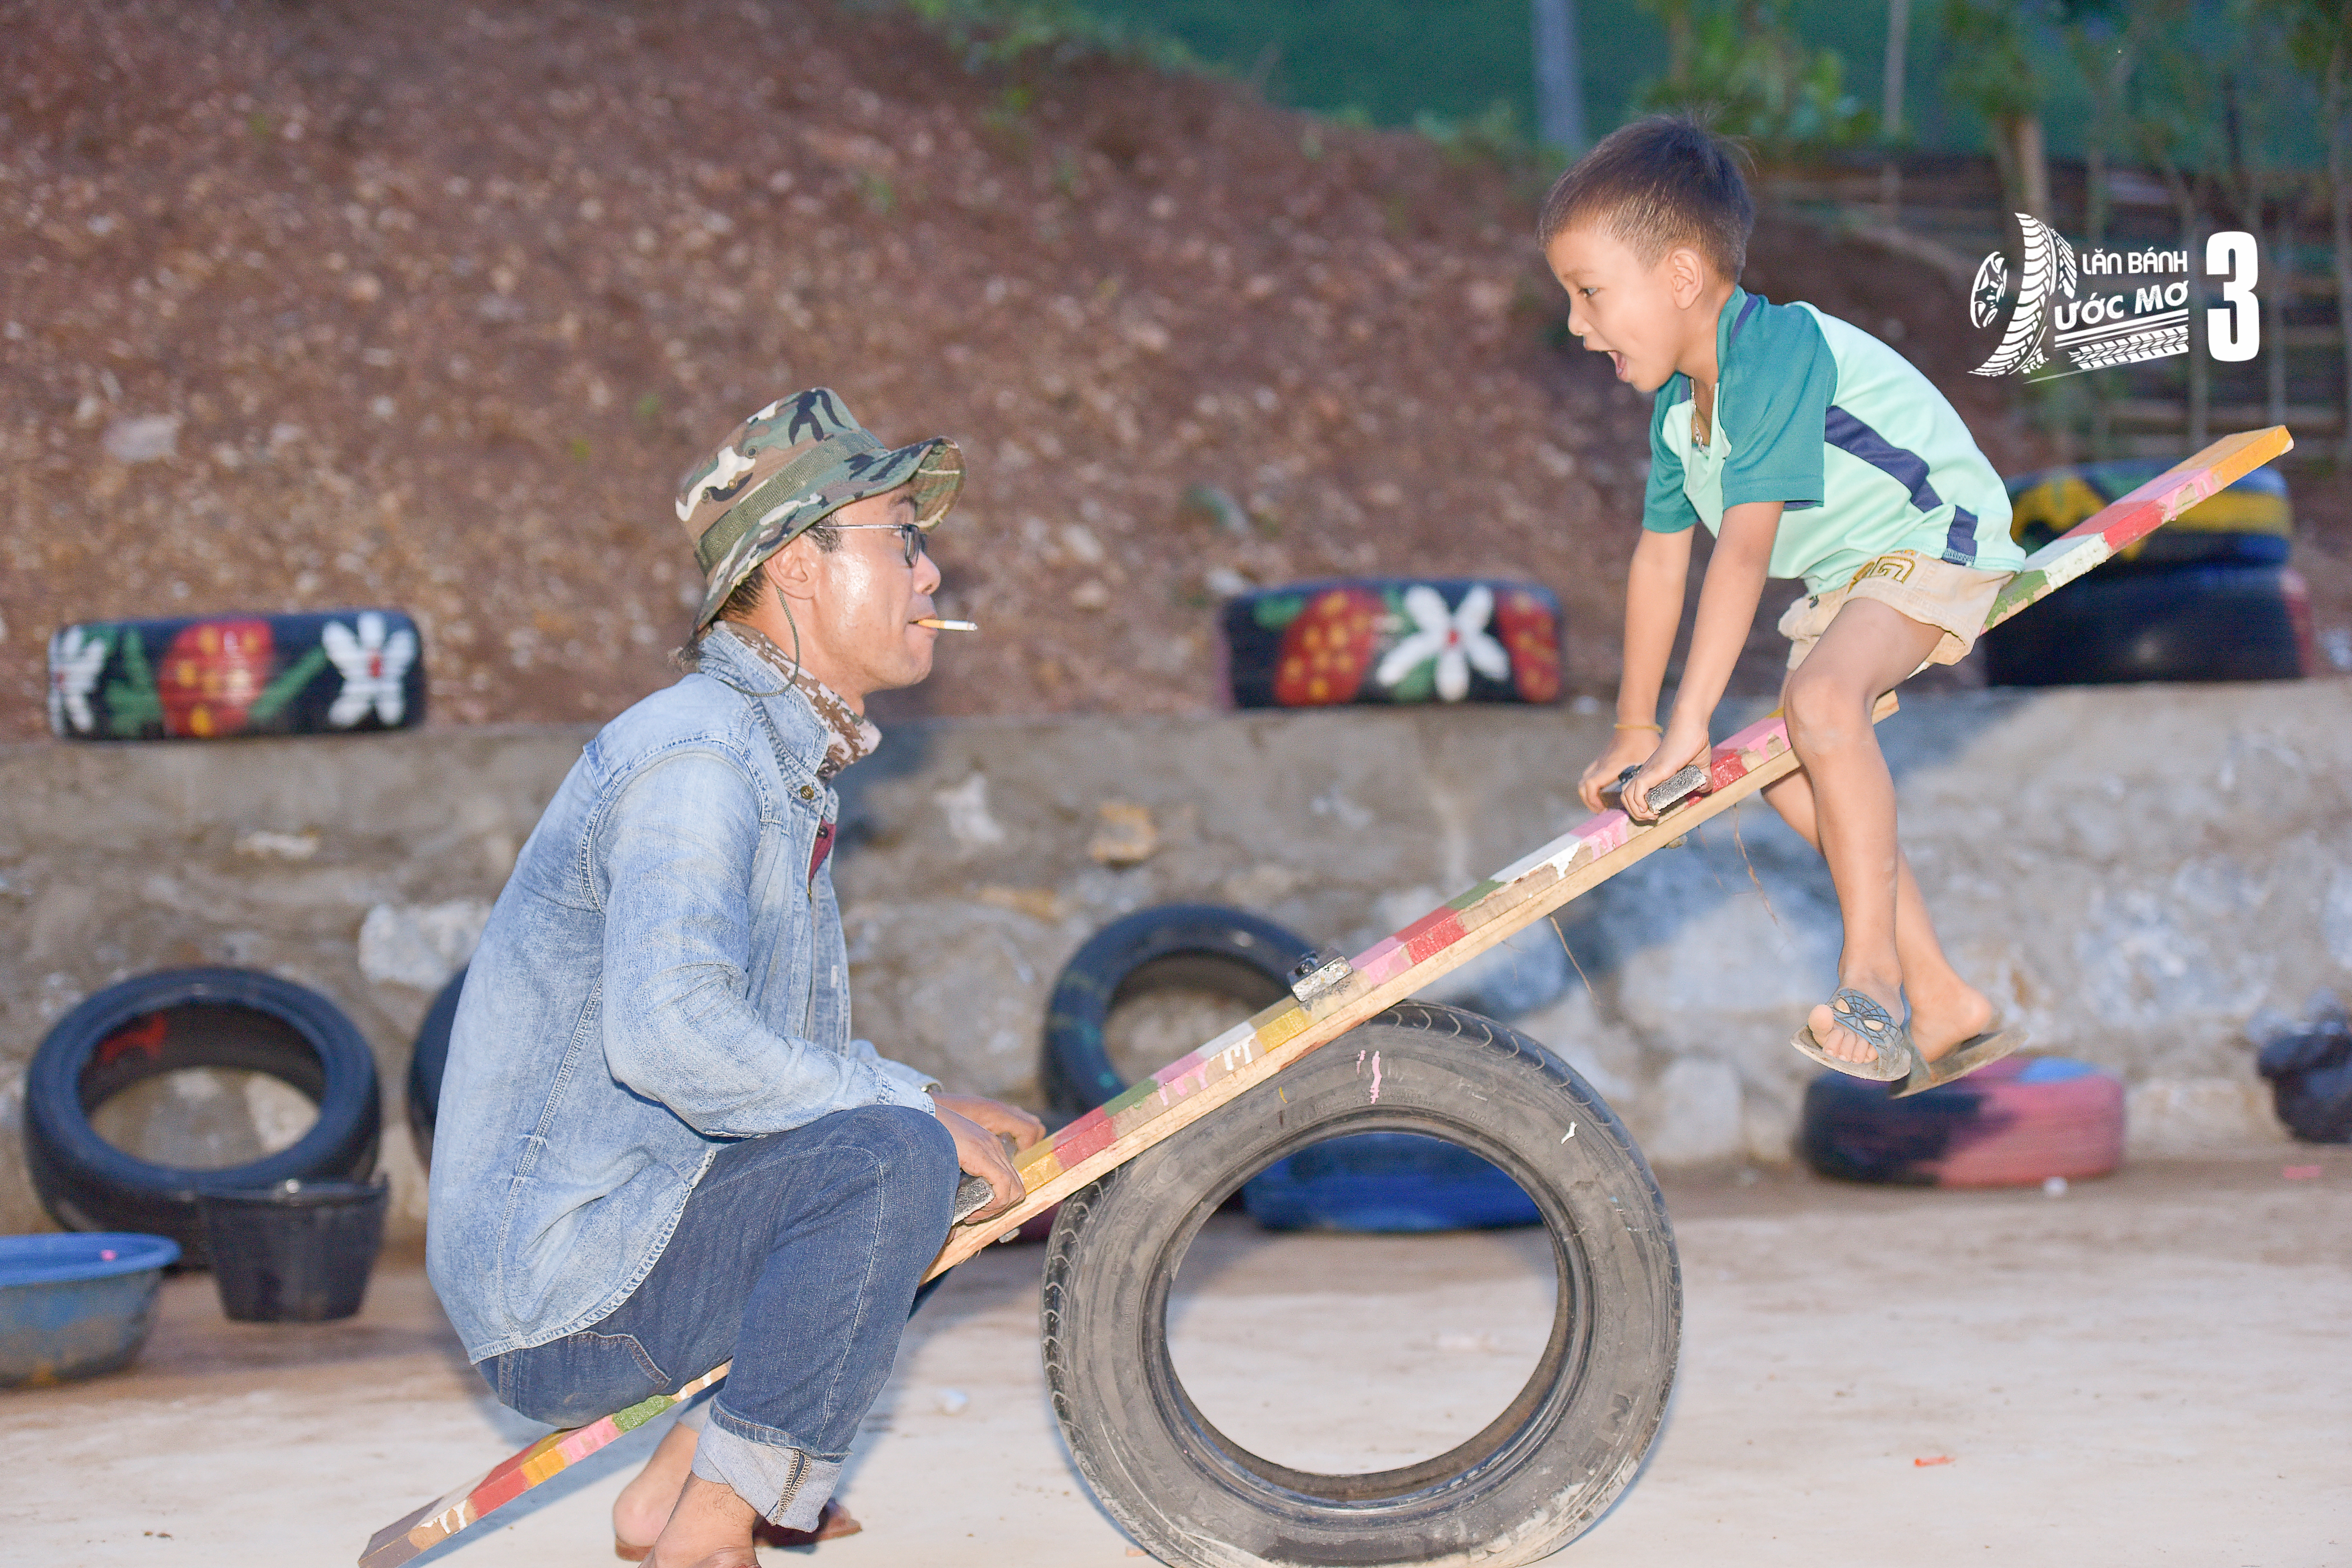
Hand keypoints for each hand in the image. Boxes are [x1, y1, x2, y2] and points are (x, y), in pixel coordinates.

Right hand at [933, 1094, 1044, 1219]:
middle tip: (974, 1214)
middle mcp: (994, 1146)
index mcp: (988, 1146)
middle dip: (998, 1208)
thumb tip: (952, 1223)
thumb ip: (955, 1181)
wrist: (914, 1118)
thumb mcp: (947, 1161)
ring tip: (972, 1214)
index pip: (1010, 1180)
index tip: (974, 1211)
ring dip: (995, 1209)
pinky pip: (1004, 1186)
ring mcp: (991, 1148)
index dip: (998, 1202)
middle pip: (1016, 1187)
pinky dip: (993, 1205)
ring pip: (1014, 1190)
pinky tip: (973, 1210)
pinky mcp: (982, 1154)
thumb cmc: (923, 1140)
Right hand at [1577, 727, 1660, 814]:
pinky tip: (1607, 787)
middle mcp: (1602, 764)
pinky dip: (1594, 783)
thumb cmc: (1643, 740)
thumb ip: (1650, 778)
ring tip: (1602, 801)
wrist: (1635, 721)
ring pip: (1585, 779)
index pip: (1590, 786)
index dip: (1593, 800)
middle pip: (1582, 786)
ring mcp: (1601, 760)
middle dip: (1588, 800)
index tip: (1603, 808)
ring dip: (1590, 792)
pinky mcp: (1603, 757)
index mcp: (1610, 767)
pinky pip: (1591, 773)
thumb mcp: (1648, 760)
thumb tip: (1658, 793)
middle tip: (1601, 809)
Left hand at [1621, 717, 1709, 823]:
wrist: (1692, 727)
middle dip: (1635, 813)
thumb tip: (1705, 788)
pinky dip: (1640, 803)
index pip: (1634, 793)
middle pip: (1626, 797)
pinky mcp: (1655, 770)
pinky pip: (1638, 789)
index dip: (1639, 807)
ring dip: (1636, 811)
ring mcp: (1649, 771)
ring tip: (1652, 816)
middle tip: (1652, 818)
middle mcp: (1646, 773)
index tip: (1655, 813)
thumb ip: (1703, 779)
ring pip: (1627, 795)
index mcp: (1653, 773)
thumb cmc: (1694, 743)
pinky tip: (1652, 809)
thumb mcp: (1701, 766)